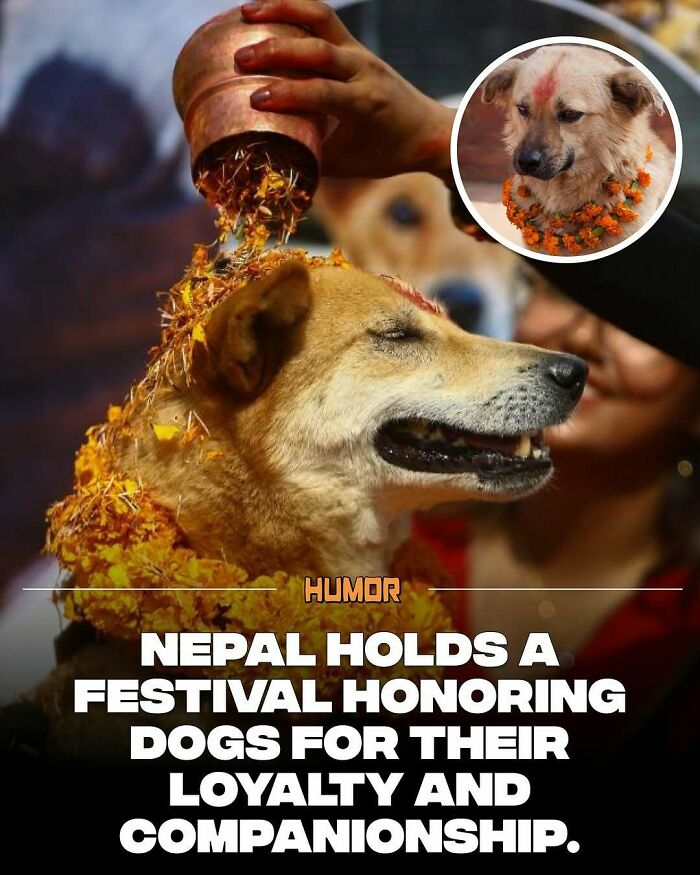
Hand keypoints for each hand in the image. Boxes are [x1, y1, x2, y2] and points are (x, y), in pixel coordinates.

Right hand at [237, 0, 454, 180]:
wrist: (427, 131)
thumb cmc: (385, 152)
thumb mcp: (349, 164)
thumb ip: (312, 160)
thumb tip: (269, 160)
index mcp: (365, 104)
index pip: (323, 92)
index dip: (288, 95)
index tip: (256, 100)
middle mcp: (364, 71)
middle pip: (319, 50)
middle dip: (278, 51)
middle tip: (241, 59)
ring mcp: (359, 52)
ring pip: (322, 18)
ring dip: (283, 10)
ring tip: (247, 13)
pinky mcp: (353, 44)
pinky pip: (323, 17)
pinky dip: (293, 9)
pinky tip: (265, 11)